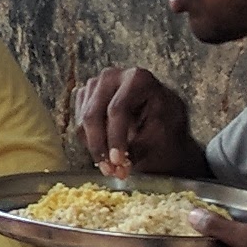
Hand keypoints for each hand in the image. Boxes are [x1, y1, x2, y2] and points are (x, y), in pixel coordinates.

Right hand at [74, 67, 200, 178]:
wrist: (164, 131)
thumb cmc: (167, 132)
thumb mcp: (161, 140)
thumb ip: (139, 149)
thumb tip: (118, 166)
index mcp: (139, 78)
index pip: (117, 109)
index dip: (115, 138)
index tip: (118, 162)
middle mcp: (113, 76)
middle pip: (94, 114)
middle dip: (100, 147)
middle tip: (110, 170)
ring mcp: (96, 84)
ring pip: (83, 121)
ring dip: (95, 148)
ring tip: (112, 167)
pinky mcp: (85, 97)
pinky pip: (79, 125)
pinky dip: (91, 143)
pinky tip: (108, 151)